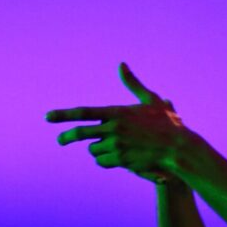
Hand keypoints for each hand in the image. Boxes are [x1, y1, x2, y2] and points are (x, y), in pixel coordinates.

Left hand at [47, 63, 191, 177]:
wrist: (178, 148)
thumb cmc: (166, 123)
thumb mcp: (150, 100)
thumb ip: (132, 83)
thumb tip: (121, 64)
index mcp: (117, 112)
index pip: (83, 112)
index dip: (63, 115)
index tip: (48, 117)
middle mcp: (114, 129)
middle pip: (81, 133)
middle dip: (67, 137)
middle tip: (60, 140)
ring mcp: (117, 146)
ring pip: (94, 150)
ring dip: (97, 149)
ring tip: (111, 147)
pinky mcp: (122, 160)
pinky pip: (103, 162)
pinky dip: (106, 161)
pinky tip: (116, 157)